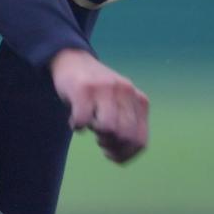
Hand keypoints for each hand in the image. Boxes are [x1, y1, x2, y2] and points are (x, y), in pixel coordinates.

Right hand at [49, 49, 148, 163]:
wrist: (73, 59)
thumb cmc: (97, 90)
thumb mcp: (120, 103)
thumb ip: (127, 122)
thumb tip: (124, 152)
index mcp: (138, 99)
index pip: (140, 141)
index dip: (125, 154)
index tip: (111, 153)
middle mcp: (125, 91)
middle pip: (125, 137)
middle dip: (111, 146)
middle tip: (100, 140)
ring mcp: (105, 88)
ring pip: (109, 129)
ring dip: (97, 136)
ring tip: (91, 128)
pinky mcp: (84, 88)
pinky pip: (83, 120)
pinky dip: (77, 127)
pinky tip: (75, 121)